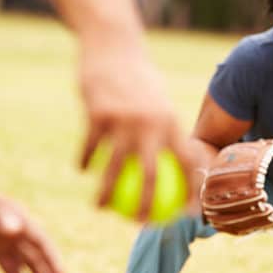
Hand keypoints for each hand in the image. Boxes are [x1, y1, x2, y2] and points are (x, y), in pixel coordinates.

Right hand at [77, 43, 201, 219]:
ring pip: (113, 169)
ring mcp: (123, 120)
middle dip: (146, 206)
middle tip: (140, 224)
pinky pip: (90, 148)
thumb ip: (165, 129)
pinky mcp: (97, 114)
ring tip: (100, 208)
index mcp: (171, 122)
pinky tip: (81, 170)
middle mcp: (151, 124)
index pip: (187, 163)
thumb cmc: (139, 78)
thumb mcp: (159, 101)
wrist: (113, 47)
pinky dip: (84, 162)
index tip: (186, 213)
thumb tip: (175, 162)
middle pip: (150, 176)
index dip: (190, 190)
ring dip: (105, 194)